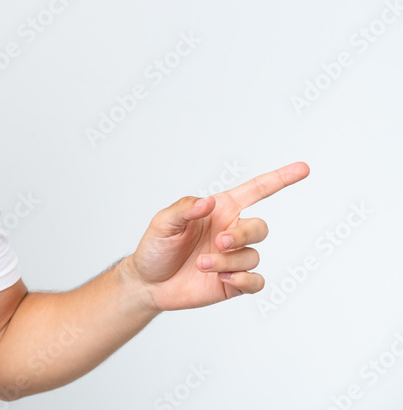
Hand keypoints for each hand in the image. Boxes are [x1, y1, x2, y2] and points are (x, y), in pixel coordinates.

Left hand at [123, 162, 309, 311]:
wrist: (148, 283)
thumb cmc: (156, 247)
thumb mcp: (163, 223)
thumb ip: (185, 209)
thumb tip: (208, 202)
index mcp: (219, 211)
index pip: (256, 191)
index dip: (280, 179)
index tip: (304, 169)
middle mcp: (231, 232)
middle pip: (260, 227)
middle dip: (243, 234)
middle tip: (218, 242)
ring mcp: (234, 258)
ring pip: (252, 256)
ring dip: (228, 260)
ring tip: (202, 264)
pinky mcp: (233, 282)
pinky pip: (256, 281)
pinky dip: (245, 280)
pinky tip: (225, 279)